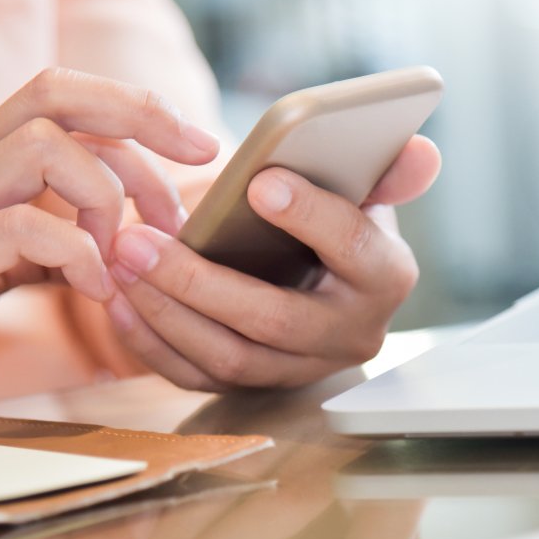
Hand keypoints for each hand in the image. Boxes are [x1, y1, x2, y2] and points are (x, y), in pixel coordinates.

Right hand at [0, 68, 218, 428]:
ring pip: (42, 148)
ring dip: (107, 197)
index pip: (62, 96)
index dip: (137, 108)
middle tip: (198, 161)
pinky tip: (97, 289)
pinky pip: (21, 228)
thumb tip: (118, 237)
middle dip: (141, 118)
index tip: (198, 146)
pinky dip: (77, 252)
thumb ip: (48, 236)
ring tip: (123, 256)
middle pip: (55, 96)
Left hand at [101, 135, 439, 390]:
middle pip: (274, 320)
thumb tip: (421, 151)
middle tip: (138, 239)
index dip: (311, 217)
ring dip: (164, 312)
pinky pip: (196, 378)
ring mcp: (299, 370)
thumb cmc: (335, 223)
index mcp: (384, 276)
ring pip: (228, 357)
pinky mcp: (253, 387)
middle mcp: (349, 336)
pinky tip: (118, 303)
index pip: (354, 249)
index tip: (260, 182)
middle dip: (199, 282)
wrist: (316, 283)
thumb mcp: (364, 191)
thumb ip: (387, 170)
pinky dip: (151, 343)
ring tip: (118, 261)